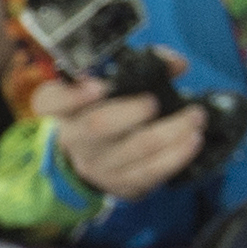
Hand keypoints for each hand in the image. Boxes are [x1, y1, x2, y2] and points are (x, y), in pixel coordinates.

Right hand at [32, 60, 207, 200]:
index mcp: (68, 108)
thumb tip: (176, 62)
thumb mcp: (114, 86)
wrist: (98, 160)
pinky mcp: (121, 184)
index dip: (72, 95)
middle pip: (97, 127)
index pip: (51, 101)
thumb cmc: (110, 110)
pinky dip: (175, 156)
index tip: (97, 85)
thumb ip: (143, 66)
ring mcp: (98, 166)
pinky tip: (193, 141)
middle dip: (131, 113)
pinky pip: (150, 173)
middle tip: (154, 102)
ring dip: (170, 133)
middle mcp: (77, 138)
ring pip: (133, 152)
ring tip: (196, 118)